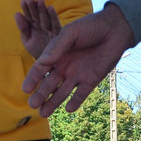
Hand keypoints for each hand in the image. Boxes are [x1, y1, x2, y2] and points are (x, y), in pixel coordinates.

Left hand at [15, 0, 61, 59]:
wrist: (49, 64)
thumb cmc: (37, 50)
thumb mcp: (27, 40)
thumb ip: (23, 28)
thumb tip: (17, 14)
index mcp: (33, 25)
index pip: (29, 15)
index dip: (26, 8)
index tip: (23, 1)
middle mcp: (42, 25)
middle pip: (37, 14)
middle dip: (33, 6)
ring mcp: (50, 28)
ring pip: (45, 17)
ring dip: (42, 9)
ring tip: (39, 0)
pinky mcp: (58, 33)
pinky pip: (55, 24)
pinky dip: (53, 16)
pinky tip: (50, 8)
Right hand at [21, 3, 135, 116]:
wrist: (115, 29)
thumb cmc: (90, 26)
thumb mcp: (71, 32)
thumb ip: (57, 46)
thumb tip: (43, 62)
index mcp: (56, 54)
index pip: (40, 69)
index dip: (32, 79)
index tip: (25, 89)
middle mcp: (65, 67)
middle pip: (49, 84)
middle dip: (40, 95)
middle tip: (32, 105)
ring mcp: (77, 75)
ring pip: (62, 92)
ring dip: (53, 102)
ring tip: (43, 113)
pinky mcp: (91, 80)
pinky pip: (81, 94)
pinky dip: (75, 102)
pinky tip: (68, 109)